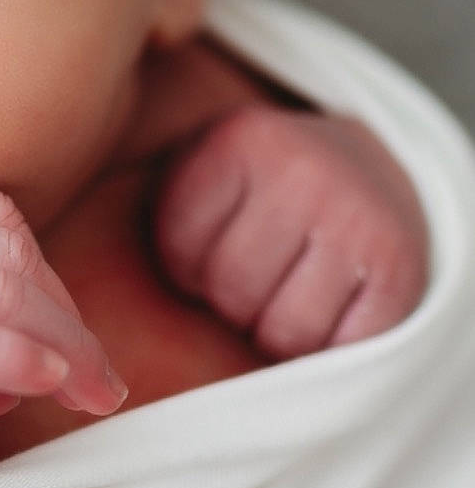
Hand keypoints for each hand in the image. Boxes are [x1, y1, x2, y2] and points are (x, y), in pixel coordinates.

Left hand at [153, 106, 427, 357]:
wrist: (366, 169)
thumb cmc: (258, 191)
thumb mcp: (201, 170)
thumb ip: (143, 204)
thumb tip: (88, 303)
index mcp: (237, 140)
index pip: (180, 255)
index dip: (190, 271)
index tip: (215, 248)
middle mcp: (301, 170)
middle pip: (232, 293)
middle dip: (234, 303)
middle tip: (258, 274)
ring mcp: (357, 217)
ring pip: (284, 330)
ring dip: (278, 329)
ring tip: (288, 289)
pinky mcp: (399, 267)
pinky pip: (340, 346)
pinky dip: (326, 346)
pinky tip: (329, 306)